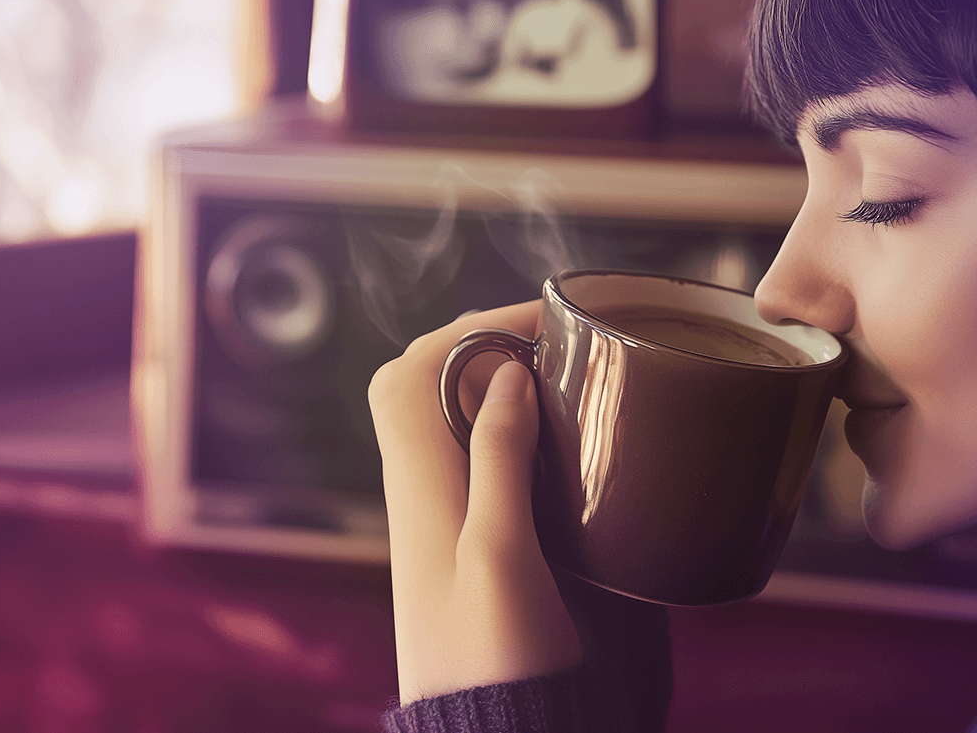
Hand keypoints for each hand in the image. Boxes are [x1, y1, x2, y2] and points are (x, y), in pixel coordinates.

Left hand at [368, 300, 582, 702]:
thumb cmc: (496, 659)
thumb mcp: (502, 556)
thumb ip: (500, 462)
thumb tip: (503, 372)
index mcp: (420, 489)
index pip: (409, 373)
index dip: (467, 328)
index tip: (539, 318)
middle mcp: (425, 494)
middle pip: (426, 386)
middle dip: (484, 344)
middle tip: (556, 340)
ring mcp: (450, 519)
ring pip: (455, 422)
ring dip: (500, 383)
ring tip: (567, 373)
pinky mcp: (480, 543)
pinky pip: (483, 461)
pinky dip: (518, 430)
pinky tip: (566, 440)